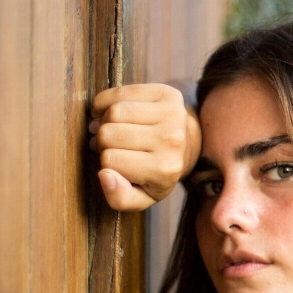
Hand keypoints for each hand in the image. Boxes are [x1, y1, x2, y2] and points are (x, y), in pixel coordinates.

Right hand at [89, 83, 200, 211]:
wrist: (188, 145)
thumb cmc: (158, 172)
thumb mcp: (142, 196)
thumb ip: (120, 198)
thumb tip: (104, 176)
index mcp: (165, 170)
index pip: (109, 162)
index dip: (106, 162)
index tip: (118, 163)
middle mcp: (172, 141)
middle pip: (107, 134)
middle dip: (104, 141)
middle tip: (115, 145)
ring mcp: (173, 115)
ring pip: (113, 112)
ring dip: (105, 121)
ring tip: (116, 130)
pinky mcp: (168, 93)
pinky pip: (119, 93)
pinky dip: (108, 102)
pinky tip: (116, 114)